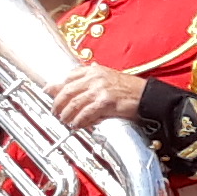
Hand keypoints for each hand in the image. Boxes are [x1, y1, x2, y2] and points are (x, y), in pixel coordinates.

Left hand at [37, 63, 157, 131]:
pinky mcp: (106, 101)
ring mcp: (100, 89)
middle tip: (54, 111)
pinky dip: (79, 120)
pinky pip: (86, 113)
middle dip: (57, 103)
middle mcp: (95, 77)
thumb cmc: (130, 90)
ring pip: (74, 103)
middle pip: (67, 90)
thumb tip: (73, 86)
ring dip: (66, 114)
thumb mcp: (108, 79)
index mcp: (95, 70)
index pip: (69, 76)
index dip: (56, 86)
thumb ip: (90, 81)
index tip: (48, 92)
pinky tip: (77, 125)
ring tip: (65, 120)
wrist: (148, 96)